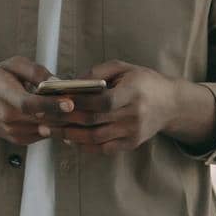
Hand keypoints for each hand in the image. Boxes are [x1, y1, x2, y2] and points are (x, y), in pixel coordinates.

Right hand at [0, 56, 76, 145]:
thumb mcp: (12, 65)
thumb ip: (36, 71)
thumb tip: (58, 82)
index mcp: (5, 96)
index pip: (30, 104)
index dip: (51, 105)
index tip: (69, 103)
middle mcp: (9, 118)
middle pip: (43, 119)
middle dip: (66, 113)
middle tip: (83, 103)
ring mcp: (14, 132)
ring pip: (47, 129)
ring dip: (63, 120)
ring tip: (74, 107)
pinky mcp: (19, 140)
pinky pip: (44, 134)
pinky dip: (54, 125)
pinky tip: (58, 114)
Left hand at [37, 60, 181, 154]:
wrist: (171, 104)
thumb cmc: (145, 81)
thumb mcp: (125, 67)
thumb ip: (99, 72)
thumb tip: (72, 82)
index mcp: (133, 93)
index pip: (102, 101)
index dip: (78, 102)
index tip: (56, 100)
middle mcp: (133, 115)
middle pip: (94, 121)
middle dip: (66, 120)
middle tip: (43, 117)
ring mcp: (132, 133)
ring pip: (95, 138)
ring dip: (70, 135)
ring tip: (50, 130)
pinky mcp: (131, 144)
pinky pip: (103, 148)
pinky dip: (84, 145)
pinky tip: (69, 139)